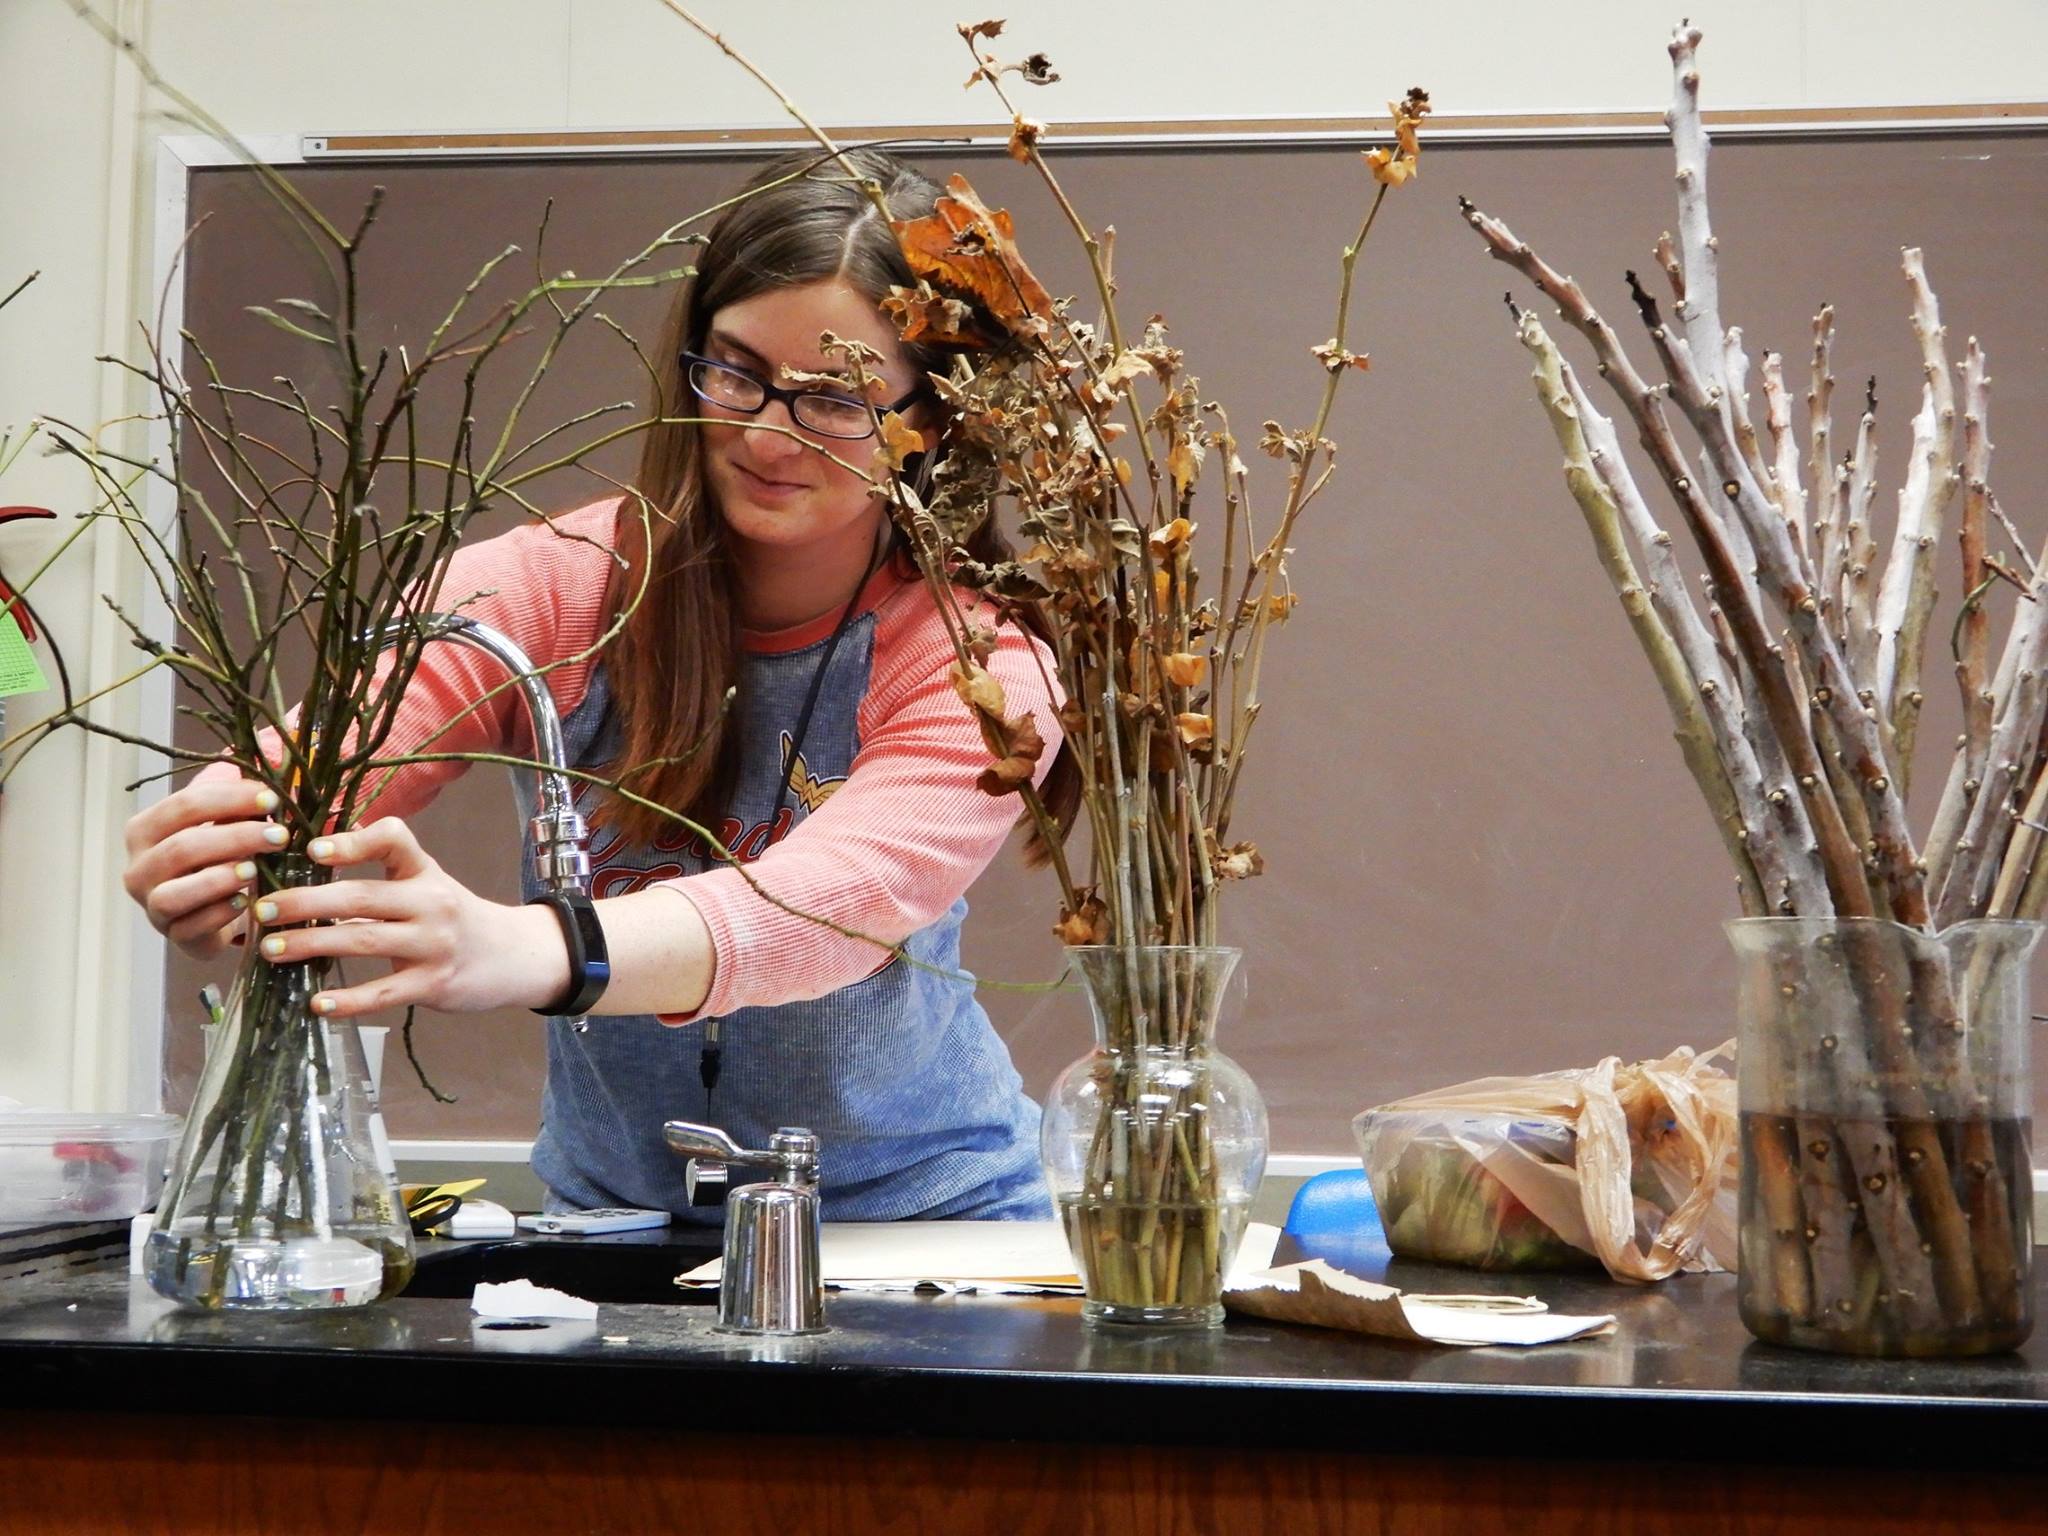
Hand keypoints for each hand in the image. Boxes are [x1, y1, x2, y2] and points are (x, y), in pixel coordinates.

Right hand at [123, 776, 287, 959]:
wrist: (209, 910)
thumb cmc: (215, 857)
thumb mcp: (220, 825)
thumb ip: (233, 801)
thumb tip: (266, 767)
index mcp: (145, 830)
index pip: (183, 805)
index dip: (230, 799)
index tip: (272, 799)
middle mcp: (138, 868)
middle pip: (182, 848)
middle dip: (236, 838)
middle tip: (280, 836)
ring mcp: (151, 906)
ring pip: (174, 893)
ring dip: (219, 879)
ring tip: (255, 870)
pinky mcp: (173, 936)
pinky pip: (191, 927)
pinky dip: (220, 913)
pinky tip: (246, 902)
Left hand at [246, 817, 569, 1019]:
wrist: (512, 956)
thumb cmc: (454, 917)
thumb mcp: (428, 883)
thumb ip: (383, 873)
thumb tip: (312, 862)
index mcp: (425, 871)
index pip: (394, 840)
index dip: (353, 842)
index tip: (313, 851)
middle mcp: (432, 902)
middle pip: (362, 896)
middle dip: (306, 902)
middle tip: (262, 909)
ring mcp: (434, 944)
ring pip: (364, 941)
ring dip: (313, 945)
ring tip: (272, 950)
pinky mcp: (434, 984)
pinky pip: (383, 993)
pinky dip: (348, 1001)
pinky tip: (317, 1003)